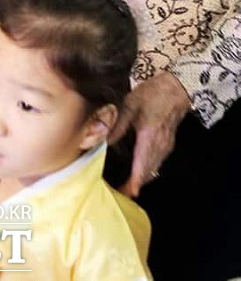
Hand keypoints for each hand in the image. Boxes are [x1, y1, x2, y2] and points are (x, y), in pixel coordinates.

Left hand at [109, 71, 191, 197]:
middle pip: (148, 172)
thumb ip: (117, 124)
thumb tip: (104, 141)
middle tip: (121, 193)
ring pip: (154, 169)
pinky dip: (148, 171)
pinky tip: (140, 171)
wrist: (176, 88)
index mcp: (149, 137)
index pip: (141, 166)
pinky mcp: (168, 144)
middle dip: (135, 184)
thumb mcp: (130, 105)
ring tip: (128, 186)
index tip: (128, 193)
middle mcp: (160, 146)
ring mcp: (166, 146)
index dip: (134, 181)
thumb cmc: (152, 94)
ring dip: (142, 179)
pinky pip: (158, 163)